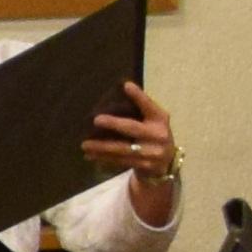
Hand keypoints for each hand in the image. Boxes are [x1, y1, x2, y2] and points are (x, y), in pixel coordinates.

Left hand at [87, 80, 180, 208]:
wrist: (166, 164)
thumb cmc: (153, 135)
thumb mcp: (152, 120)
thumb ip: (140, 109)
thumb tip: (118, 90)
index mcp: (160, 120)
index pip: (149, 106)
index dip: (139, 96)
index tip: (126, 85)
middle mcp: (158, 135)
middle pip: (133, 128)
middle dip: (114, 124)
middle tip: (96, 119)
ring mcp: (152, 153)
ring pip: (123, 149)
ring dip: (102, 147)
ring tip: (85, 145)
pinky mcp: (144, 166)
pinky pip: (120, 162)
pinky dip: (104, 159)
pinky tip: (90, 156)